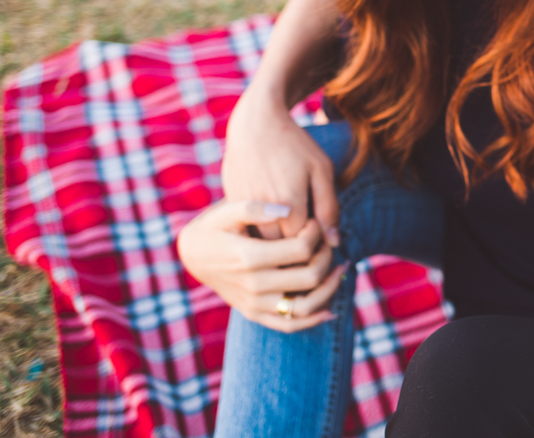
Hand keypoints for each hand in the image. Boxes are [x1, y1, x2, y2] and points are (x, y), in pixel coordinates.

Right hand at [178, 199, 345, 331]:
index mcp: (249, 257)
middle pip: (310, 276)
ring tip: (341, 268)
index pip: (301, 249)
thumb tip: (286, 210)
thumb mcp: (227, 210)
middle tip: (329, 242)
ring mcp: (254, 303)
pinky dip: (314, 319)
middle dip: (327, 256)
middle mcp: (253, 285)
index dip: (317, 233)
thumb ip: (255, 208)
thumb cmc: (215, 226)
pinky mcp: (254, 313)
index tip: (316, 222)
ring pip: (305, 306)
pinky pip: (289, 325)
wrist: (192, 255)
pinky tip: (332, 307)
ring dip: (330, 288)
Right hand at [221, 84, 339, 245]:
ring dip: (275, 244)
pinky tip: (272, 220)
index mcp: (289, 203)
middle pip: (280, 249)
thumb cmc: (294, 145)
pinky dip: (258, 232)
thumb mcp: (321, 170)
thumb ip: (329, 207)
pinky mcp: (231, 204)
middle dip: (295, 249)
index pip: (303, 245)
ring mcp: (243, 209)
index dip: (314, 245)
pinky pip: (246, 230)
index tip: (321, 237)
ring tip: (291, 229)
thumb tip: (334, 242)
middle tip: (308, 237)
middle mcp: (263, 211)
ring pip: (260, 243)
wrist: (256, 124)